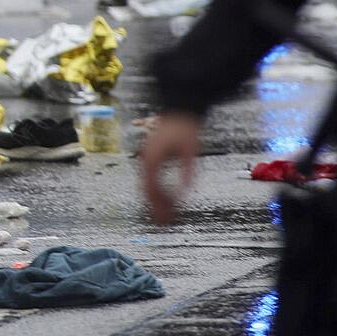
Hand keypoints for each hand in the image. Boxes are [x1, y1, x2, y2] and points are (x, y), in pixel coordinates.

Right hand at [140, 110, 201, 224]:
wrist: (179, 109)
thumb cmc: (185, 128)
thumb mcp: (190, 150)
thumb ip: (188, 171)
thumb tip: (186, 191)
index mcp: (152, 158)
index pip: (151, 187)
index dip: (158, 205)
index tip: (165, 218)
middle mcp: (146, 160)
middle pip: (146, 190)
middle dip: (154, 208)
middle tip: (162, 225)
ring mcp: (146, 159)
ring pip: (147, 187)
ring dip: (155, 202)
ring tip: (163, 217)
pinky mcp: (151, 159)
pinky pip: (151, 180)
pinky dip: (157, 193)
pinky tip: (165, 202)